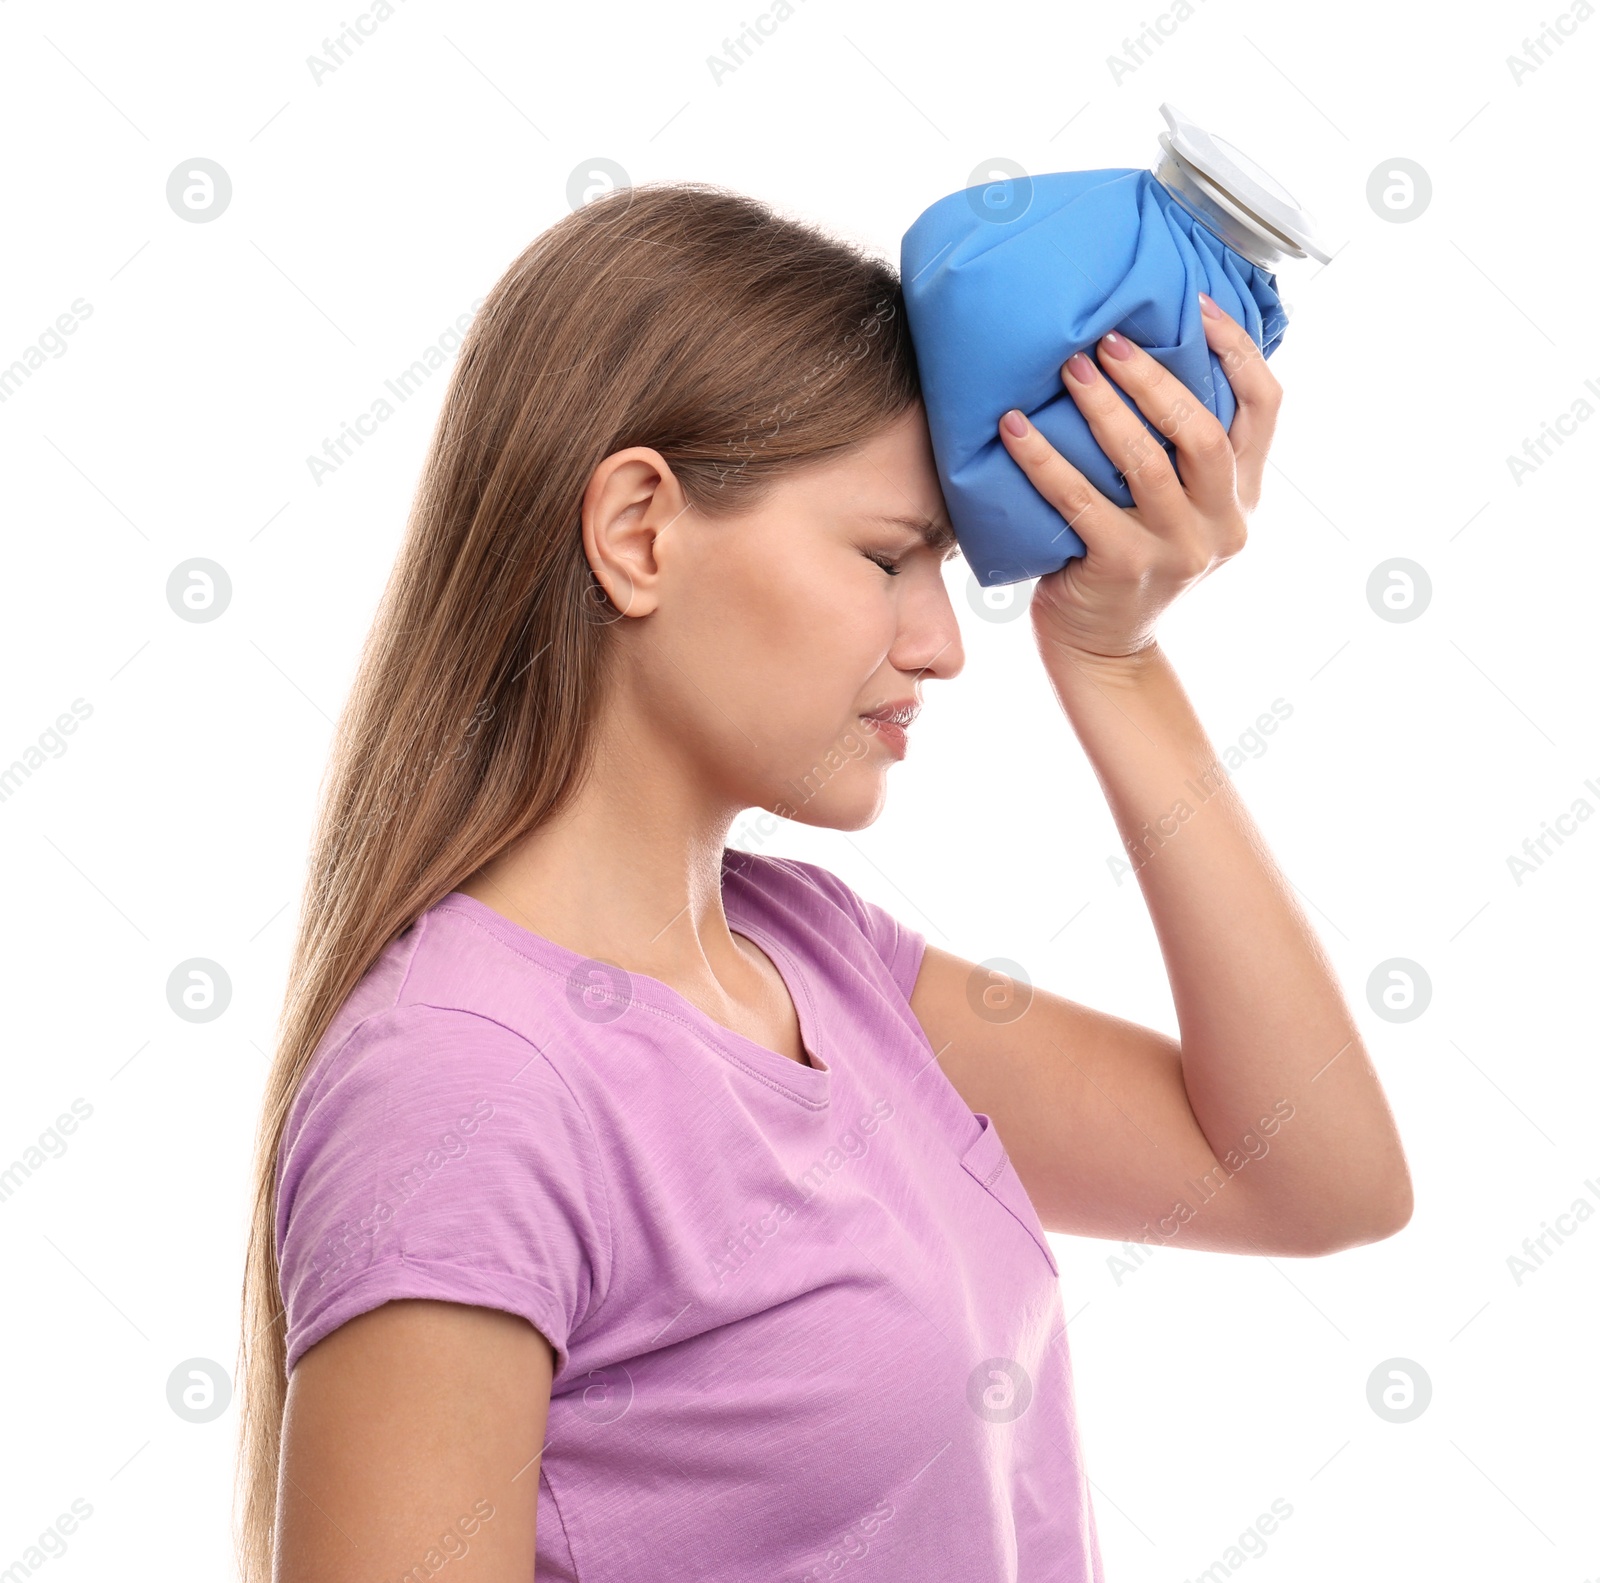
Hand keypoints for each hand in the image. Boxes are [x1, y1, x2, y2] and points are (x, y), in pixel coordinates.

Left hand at [997, 293, 1280, 662]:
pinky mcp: (1124, 569)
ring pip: (1146, 463)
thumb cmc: (1129, 562)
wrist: (1104, 649)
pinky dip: (1044, 460)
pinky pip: (1081, 501)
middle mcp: (1222, 522)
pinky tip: (1014, 430)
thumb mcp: (1179, 511)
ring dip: (1103, 409)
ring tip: (1070, 368)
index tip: (1199, 308)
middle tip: (1111, 341)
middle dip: (1155, 378)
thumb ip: (1182, 455)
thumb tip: (1145, 357)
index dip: (1237, 351)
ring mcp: (1177, 550)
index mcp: (1242, 496)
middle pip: (1203, 431)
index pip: (1265, 407)